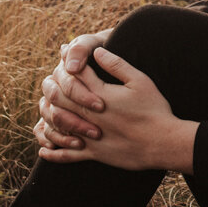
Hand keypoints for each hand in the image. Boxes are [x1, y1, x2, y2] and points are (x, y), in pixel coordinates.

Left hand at [37, 49, 197, 172]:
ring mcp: (89, 136)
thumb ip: (117, 65)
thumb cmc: (155, 110)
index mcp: (101, 95)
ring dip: (47, 114)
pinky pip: (66, 155)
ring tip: (46, 106)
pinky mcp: (94, 154)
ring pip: (57, 124)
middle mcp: (90, 115)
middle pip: (60, 96)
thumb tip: (97, 51)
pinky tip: (44, 150)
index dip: (68, 60)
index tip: (65, 51)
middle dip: (54, 83)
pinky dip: (52, 152)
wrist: (163, 142)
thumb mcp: (140, 81)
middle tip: (53, 76)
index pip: (76, 73)